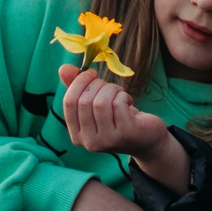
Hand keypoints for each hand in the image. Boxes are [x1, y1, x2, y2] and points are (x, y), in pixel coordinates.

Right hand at [58, 66, 173, 156]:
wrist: (148, 138)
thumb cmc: (119, 118)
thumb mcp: (96, 103)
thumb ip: (78, 88)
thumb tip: (63, 68)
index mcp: (77, 135)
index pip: (68, 102)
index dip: (79, 82)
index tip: (91, 73)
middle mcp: (89, 142)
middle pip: (84, 101)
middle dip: (98, 84)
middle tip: (109, 85)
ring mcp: (107, 140)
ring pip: (100, 102)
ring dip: (111, 89)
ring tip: (119, 93)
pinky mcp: (125, 134)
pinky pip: (118, 104)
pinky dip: (123, 96)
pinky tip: (128, 101)